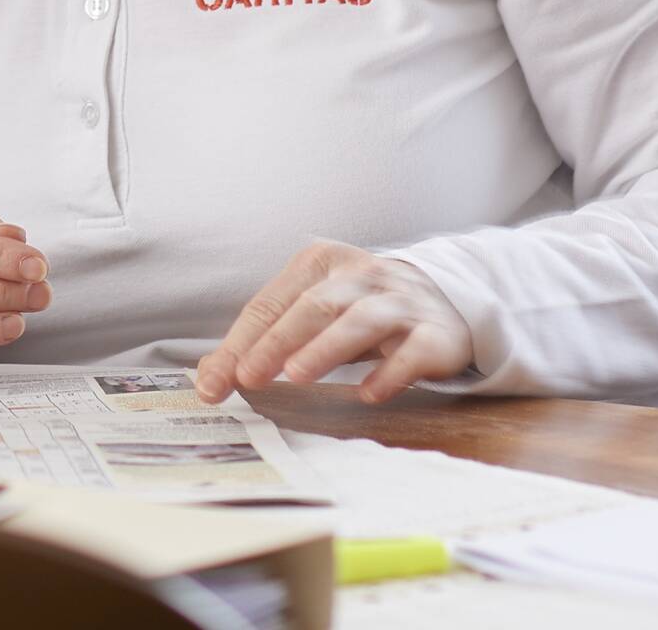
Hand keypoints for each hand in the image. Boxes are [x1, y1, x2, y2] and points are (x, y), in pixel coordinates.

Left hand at [194, 242, 473, 404]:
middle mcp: (362, 275)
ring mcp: (401, 301)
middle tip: (248, 377)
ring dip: (327, 348)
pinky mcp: (435, 333)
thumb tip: (211, 375)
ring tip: (297, 375)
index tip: (214, 383)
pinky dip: (391, 371)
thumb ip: (266, 338)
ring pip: (361, 320)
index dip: (240, 343)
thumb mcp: (313, 312)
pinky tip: (367, 393)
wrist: (446, 300)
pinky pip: (413, 351)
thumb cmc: (362, 309)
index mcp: (322, 262)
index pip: (272, 303)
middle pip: (314, 306)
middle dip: (277, 342)